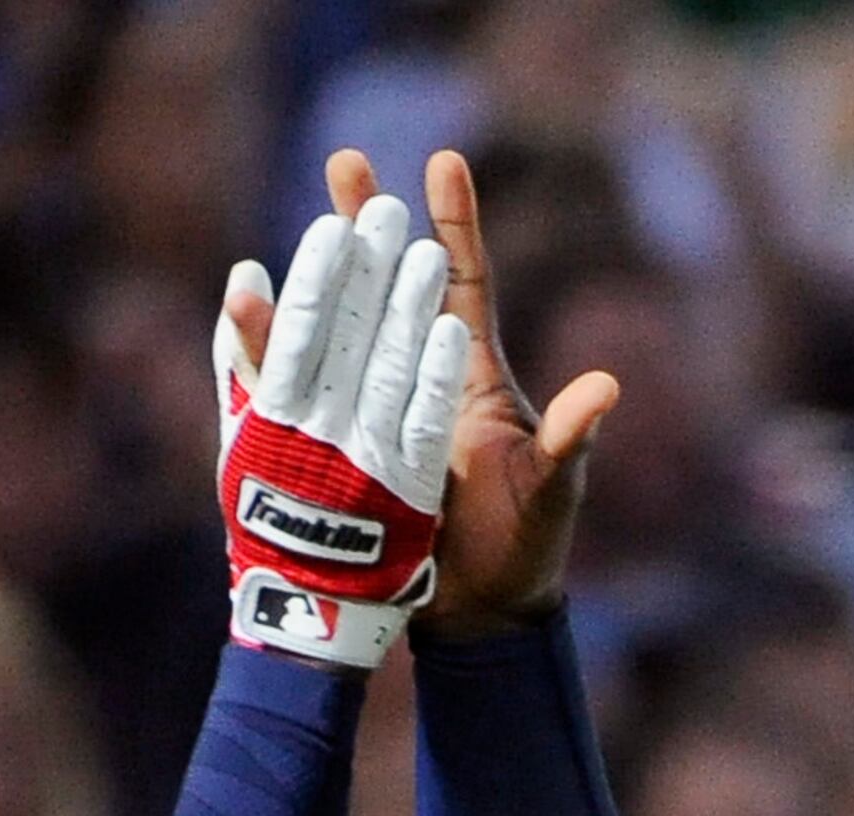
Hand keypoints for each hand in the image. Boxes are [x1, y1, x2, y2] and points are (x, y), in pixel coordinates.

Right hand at [229, 150, 620, 637]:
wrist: (481, 616)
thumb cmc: (528, 548)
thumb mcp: (551, 491)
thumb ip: (570, 439)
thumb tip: (605, 388)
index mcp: (475, 380)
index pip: (464, 285)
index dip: (454, 226)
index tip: (442, 162)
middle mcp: (423, 383)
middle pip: (389, 287)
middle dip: (367, 226)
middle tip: (345, 161)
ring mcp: (378, 416)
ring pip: (339, 333)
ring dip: (312, 286)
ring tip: (281, 237)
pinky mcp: (345, 454)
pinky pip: (307, 398)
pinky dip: (277, 363)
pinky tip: (247, 324)